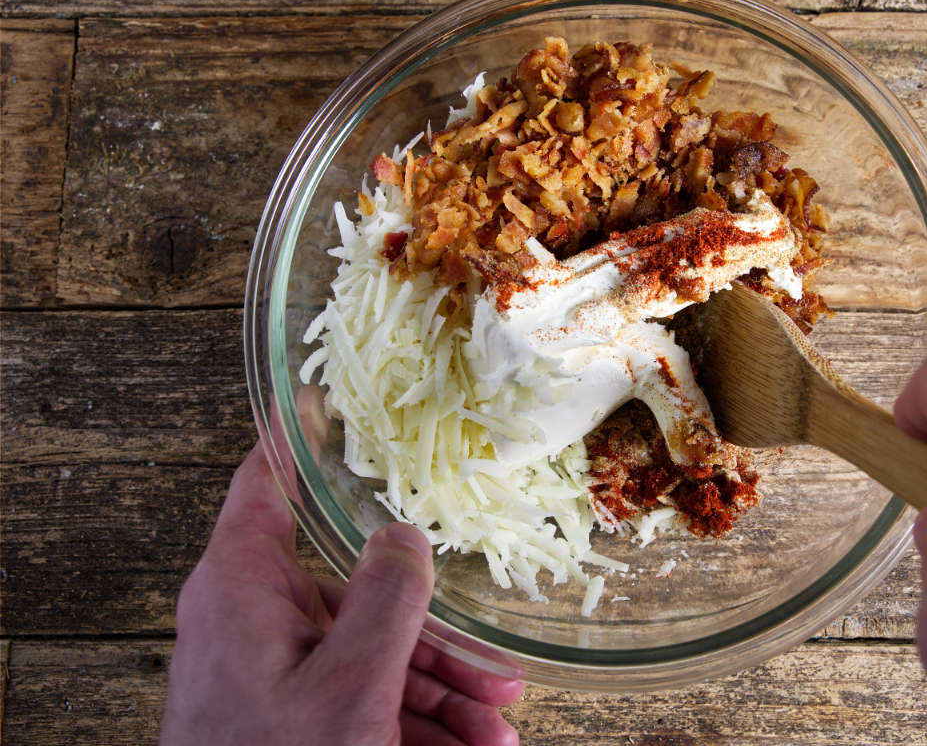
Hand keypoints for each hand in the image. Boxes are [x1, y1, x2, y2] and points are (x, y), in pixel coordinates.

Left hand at [159, 434, 523, 744]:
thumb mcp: (348, 686)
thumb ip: (384, 600)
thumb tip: (403, 535)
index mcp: (243, 588)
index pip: (265, 484)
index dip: (294, 436)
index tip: (322, 398)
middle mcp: (253, 620)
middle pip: (357, 595)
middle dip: (438, 642)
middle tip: (498, 672)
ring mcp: (270, 671)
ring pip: (369, 657)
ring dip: (441, 696)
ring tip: (497, 730)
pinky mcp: (285, 715)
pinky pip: (358, 701)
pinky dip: (413, 725)